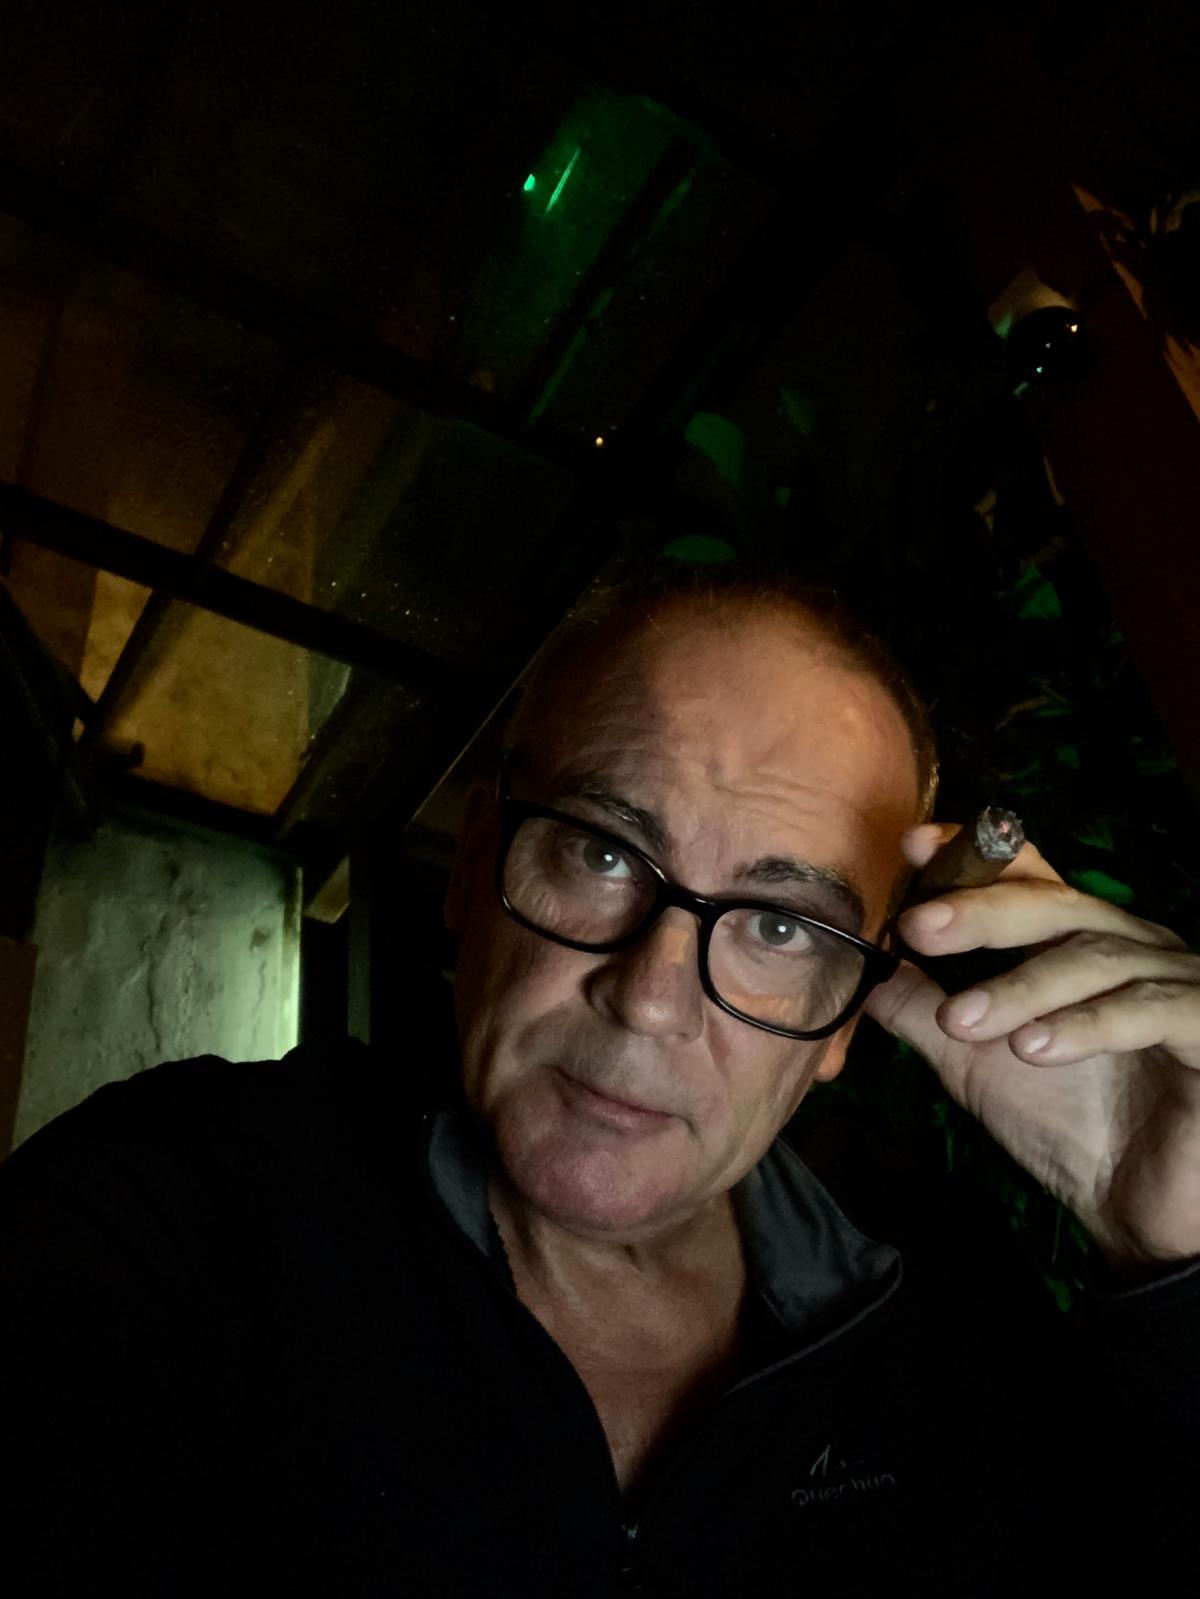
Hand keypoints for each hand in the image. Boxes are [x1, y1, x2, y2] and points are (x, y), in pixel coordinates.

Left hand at [864, 822, 1199, 1280]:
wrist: (1138, 1209)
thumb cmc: (1070, 1126)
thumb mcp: (977, 1062)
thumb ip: (924, 1011)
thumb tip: (865, 968)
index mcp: (1079, 942)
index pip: (1029, 877)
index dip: (976, 853)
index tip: (914, 845)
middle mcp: (1133, 948)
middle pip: (1056, 904)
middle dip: (982, 912)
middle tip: (919, 929)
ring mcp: (1178, 982)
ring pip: (1097, 957)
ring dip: (1022, 987)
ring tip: (963, 1021)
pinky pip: (1152, 1010)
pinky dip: (1087, 1025)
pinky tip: (1034, 1049)